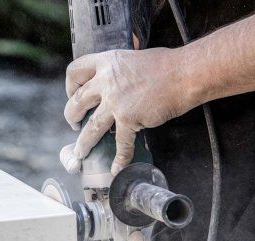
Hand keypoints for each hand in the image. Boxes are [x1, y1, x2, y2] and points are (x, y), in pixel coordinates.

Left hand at [63, 47, 201, 174]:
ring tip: (80, 153)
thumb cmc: (166, 65)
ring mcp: (116, 101)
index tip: (73, 95)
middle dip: (71, 116)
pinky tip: (116, 168)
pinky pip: (121, 143)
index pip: (75, 71)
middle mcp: (106, 81)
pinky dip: (119, 158)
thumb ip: (119, 70)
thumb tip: (116, 80)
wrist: (184, 74)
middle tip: (74, 124)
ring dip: (83, 143)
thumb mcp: (133, 58)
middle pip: (76, 102)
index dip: (70, 86)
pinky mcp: (129, 118)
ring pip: (91, 127)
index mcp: (106, 62)